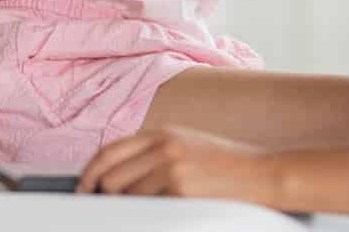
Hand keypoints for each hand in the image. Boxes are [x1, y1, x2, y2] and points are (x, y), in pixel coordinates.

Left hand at [77, 126, 278, 204]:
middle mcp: (162, 146)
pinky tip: (164, 212)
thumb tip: (118, 178)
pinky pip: (148, 208)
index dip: (90, 173)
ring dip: (130, 208)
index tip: (84, 188)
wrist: (264, 174)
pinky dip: (148, 214)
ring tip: (150, 209)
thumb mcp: (187, 147)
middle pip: (111, 177)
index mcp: (162, 134)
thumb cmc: (228, 166)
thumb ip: (154, 155)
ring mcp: (171, 167)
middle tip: (109, 208)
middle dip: (106, 197)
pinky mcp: (181, 189)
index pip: (109, 151)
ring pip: (126, 196)